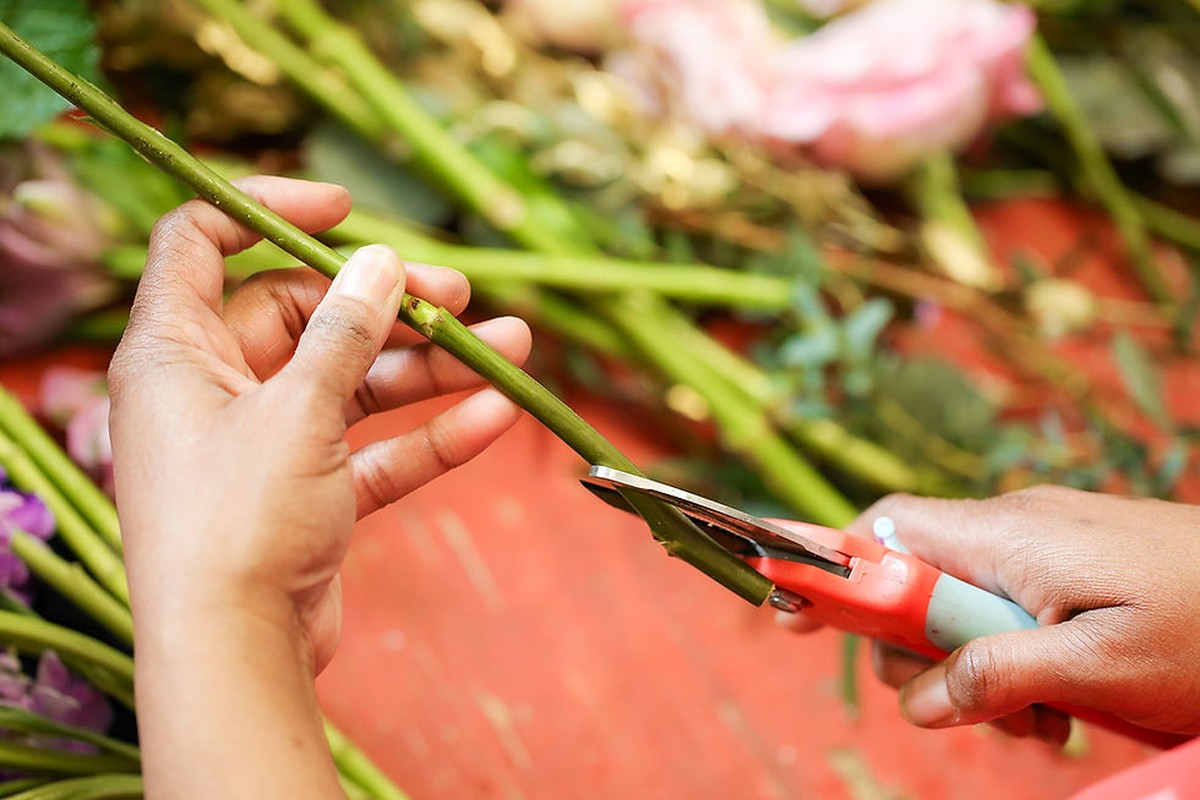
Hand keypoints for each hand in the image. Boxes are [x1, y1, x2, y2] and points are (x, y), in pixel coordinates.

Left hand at [110, 176, 530, 668]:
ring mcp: (265, 443)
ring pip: (355, 384)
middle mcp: (215, 388)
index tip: (346, 210)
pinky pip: (373, 448)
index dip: (269, 209)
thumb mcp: (298, 409)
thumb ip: (345, 330)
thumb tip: (381, 259)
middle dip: (390, 304)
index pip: (202, 240)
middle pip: (307, 315)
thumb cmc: (237, 521)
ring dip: (432, 368)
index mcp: (176, 349)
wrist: (233, 656)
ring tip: (513, 347)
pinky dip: (428, 434)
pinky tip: (498, 415)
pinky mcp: (306, 495)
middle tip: (462, 294)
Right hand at [779, 486, 1199, 742]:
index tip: (790, 611)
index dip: (832, 565)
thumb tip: (916, 703)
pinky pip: (1011, 605)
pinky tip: (1061, 706)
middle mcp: (1016, 526)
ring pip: (965, 601)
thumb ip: (998, 674)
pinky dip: (1015, 657)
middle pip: (916, 574)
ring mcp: (1047, 541)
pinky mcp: (1075, 561)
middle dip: (915, 649)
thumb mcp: (1099, 667)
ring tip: (1035, 723)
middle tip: (949, 708)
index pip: (888, 529)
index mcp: (1009, 536)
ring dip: (974, 667)